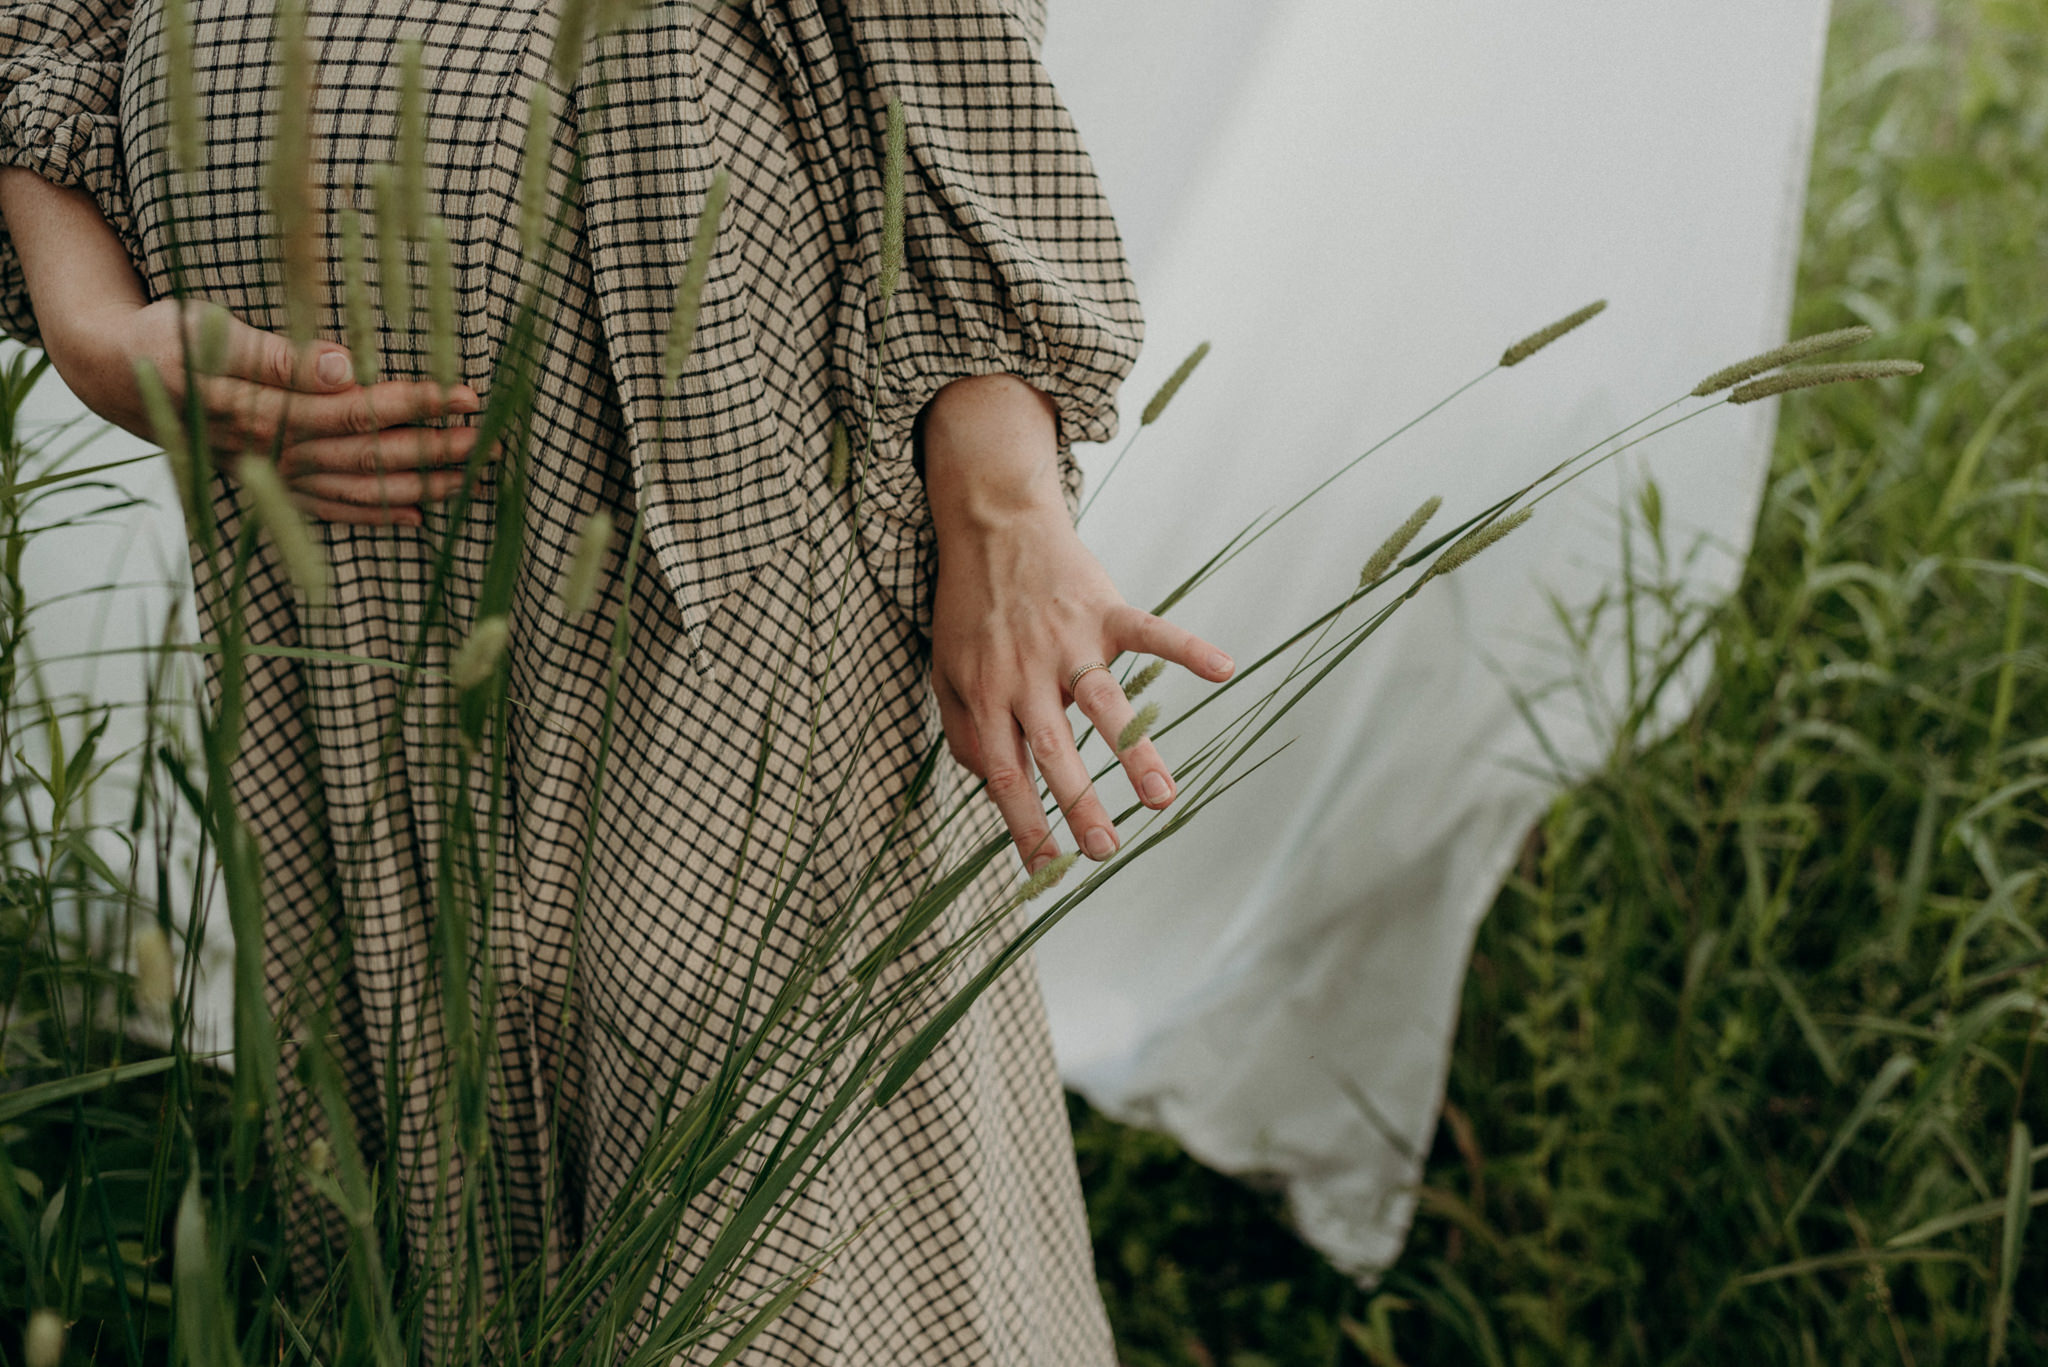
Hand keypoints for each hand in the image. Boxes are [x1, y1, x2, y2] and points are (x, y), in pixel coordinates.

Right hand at [0, 168, 481, 525]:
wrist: (110, 374)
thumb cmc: (165, 337)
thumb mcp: (207, 330)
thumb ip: (274, 353)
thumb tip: (342, 366)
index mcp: (261, 412)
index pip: (353, 411)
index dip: (413, 403)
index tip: (463, 393)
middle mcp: (271, 453)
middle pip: (368, 455)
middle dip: (436, 448)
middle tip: (494, 439)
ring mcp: (269, 476)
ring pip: (357, 487)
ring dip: (419, 484)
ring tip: (474, 478)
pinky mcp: (266, 485)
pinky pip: (327, 509)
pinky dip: (372, 514)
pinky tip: (416, 517)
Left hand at [924, 375, 1233, 871]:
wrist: (990, 524)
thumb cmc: (970, 609)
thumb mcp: (946, 673)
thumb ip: (963, 732)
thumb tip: (991, 786)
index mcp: (986, 695)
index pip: (1004, 775)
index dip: (1025, 824)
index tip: (1048, 869)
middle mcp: (1026, 674)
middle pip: (1053, 749)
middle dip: (1079, 804)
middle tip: (1105, 853)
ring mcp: (1068, 641)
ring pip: (1104, 702)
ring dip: (1135, 751)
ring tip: (1161, 800)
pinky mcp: (1103, 608)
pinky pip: (1148, 631)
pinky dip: (1185, 648)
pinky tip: (1223, 669)